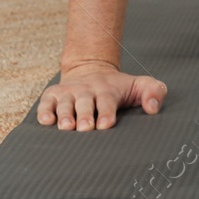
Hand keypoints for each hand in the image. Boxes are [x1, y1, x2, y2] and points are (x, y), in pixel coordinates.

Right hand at [36, 60, 167, 130]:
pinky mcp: (52, 95)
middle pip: (84, 103)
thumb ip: (154, 92)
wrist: (91, 70)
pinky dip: (44, 111)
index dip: (106, 112)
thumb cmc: (118, 87)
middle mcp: (86, 90)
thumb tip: (153, 108)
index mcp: (107, 89)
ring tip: (66, 127)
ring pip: (64, 104)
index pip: (106, 101)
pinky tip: (46, 121)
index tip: (106, 124)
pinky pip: (45, 103)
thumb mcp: (139, 85)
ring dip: (64, 115)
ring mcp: (68, 93)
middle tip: (85, 128)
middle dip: (84, 115)